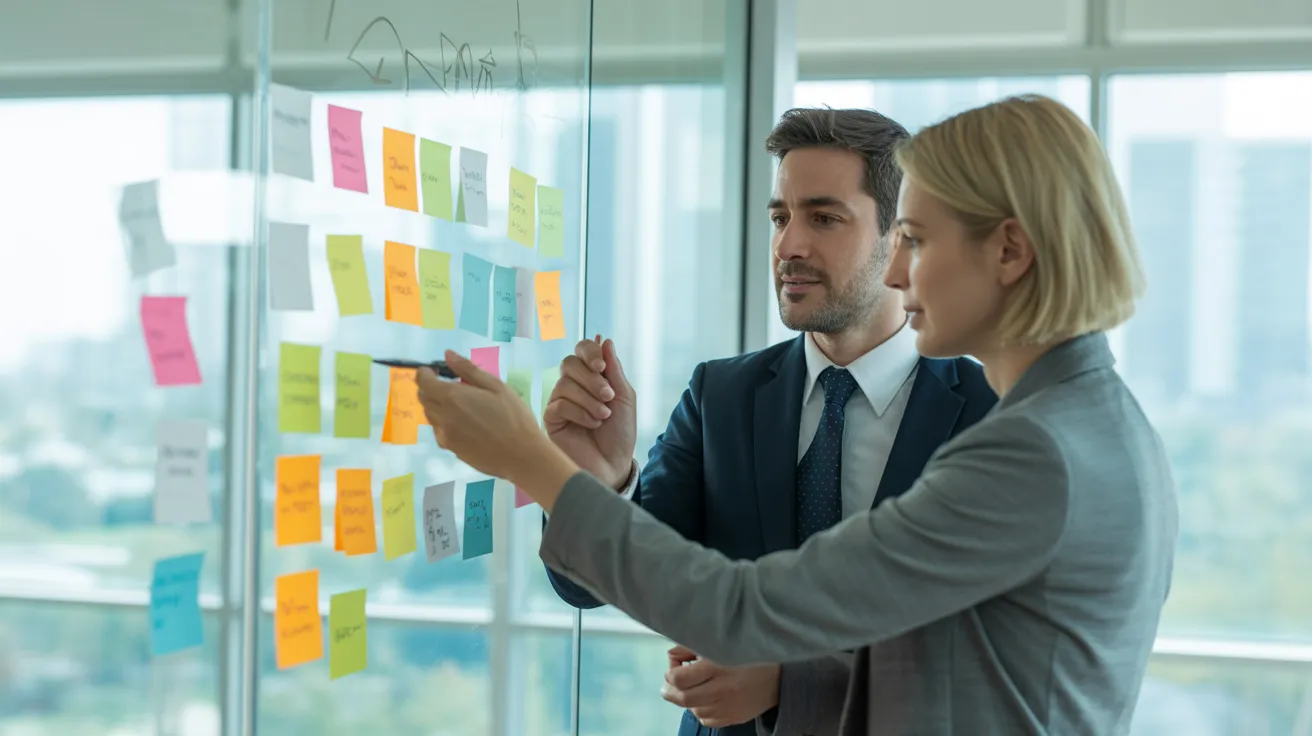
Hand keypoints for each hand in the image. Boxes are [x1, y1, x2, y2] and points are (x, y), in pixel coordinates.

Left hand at [416, 351, 576, 502]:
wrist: (522, 456)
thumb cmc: (514, 417)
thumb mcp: (496, 386)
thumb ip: (468, 369)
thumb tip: (447, 354)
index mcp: (452, 397)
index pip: (423, 381)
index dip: (426, 373)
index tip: (438, 371)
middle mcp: (443, 416)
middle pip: (423, 398)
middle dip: (431, 388)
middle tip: (454, 386)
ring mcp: (445, 435)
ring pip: (430, 415)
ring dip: (438, 405)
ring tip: (463, 406)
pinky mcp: (451, 449)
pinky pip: (439, 431)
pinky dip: (445, 423)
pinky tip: (466, 424)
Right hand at [543, 336, 636, 489]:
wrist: (614, 465)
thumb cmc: (620, 433)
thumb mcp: (624, 398)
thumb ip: (614, 370)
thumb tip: (606, 340)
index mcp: (590, 377)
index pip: (581, 350)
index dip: (589, 352)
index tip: (602, 366)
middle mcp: (572, 386)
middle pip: (568, 363)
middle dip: (591, 378)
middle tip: (608, 395)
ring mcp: (559, 402)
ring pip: (564, 384)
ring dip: (589, 399)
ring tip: (604, 416)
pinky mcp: (551, 420)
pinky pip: (559, 405)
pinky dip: (580, 413)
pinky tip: (592, 424)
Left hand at [661, 646, 779, 727]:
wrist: (779, 675)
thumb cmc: (749, 653)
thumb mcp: (721, 642)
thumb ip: (693, 647)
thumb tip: (672, 656)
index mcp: (718, 667)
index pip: (679, 679)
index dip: (670, 673)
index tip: (675, 666)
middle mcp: (722, 690)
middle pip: (683, 698)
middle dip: (671, 690)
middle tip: (670, 682)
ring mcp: (728, 708)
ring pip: (693, 710)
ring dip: (687, 699)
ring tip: (693, 686)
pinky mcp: (733, 718)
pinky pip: (706, 719)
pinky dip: (700, 710)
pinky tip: (706, 698)